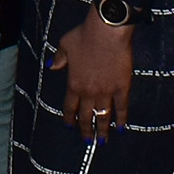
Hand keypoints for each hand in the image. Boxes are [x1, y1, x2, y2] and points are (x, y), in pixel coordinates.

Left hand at [51, 13, 135, 133]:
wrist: (106, 32)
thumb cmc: (84, 35)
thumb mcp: (65, 44)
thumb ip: (59, 58)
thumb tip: (51, 66)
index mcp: (73, 84)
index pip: (69, 107)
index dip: (69, 118)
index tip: (70, 127)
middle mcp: (88, 92)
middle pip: (85, 116)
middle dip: (85, 130)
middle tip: (87, 140)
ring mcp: (106, 92)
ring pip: (103, 117)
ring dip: (102, 130)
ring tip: (102, 141)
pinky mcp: (122, 88)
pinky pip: (121, 108)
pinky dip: (121, 119)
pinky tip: (121, 128)